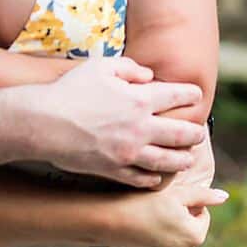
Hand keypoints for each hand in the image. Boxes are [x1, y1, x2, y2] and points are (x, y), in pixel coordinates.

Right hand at [0, 57, 207, 186]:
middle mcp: (140, 128)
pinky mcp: (112, 171)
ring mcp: (128, 153)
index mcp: (140, 99)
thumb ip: (130, 69)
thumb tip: (149, 76)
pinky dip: (153, 179)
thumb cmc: (72, 90)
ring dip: (181, 160)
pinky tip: (158, 178)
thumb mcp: (102, 66)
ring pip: (165, 161)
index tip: (196, 96)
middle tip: (201, 135)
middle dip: (194, 134)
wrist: (44, 123)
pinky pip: (140, 179)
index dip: (190, 96)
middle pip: (179, 134)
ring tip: (189, 160)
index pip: (176, 97)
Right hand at [109, 175, 229, 246]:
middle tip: (163, 205)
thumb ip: (205, 195)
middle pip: (190, 228)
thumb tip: (225, 197)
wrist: (112, 221)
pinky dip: (156, 236)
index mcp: (194, 237)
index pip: (202, 214)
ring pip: (175, 237)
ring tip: (152, 214)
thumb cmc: (147, 203)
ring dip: (169, 226)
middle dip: (181, 216)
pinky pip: (160, 246)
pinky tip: (143, 225)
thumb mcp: (179, 193)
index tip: (173, 198)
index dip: (189, 202)